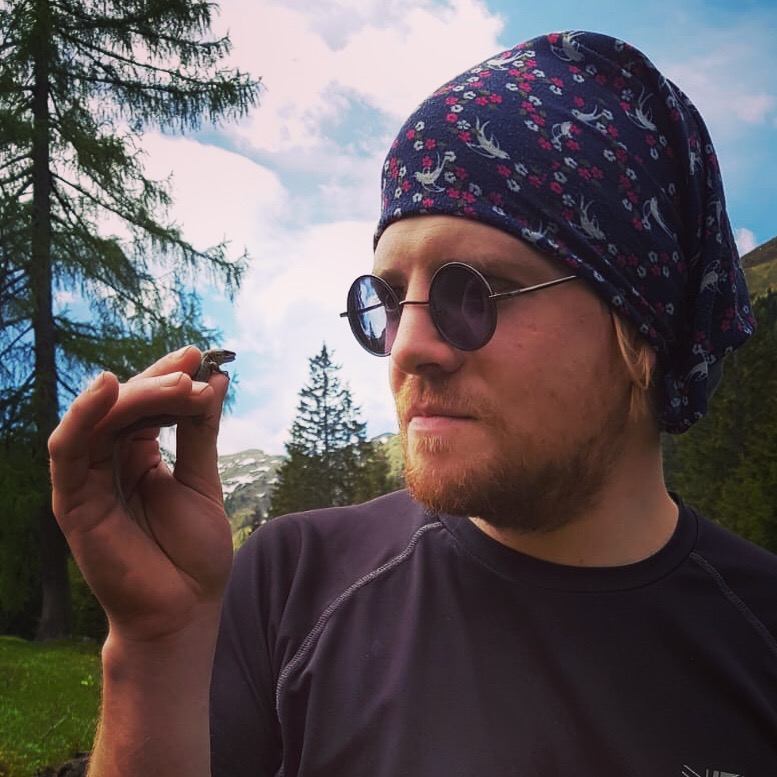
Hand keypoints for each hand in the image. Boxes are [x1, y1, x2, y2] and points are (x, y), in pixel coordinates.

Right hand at [49, 346, 233, 643]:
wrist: (184, 611)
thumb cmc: (192, 555)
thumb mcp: (203, 482)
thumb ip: (201, 433)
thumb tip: (215, 381)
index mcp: (137, 459)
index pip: (146, 406)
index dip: (170, 379)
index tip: (203, 359)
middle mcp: (107, 465)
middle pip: (123, 406)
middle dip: (159, 381)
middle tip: (194, 366)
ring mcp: (88, 481)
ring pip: (99, 419)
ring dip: (136, 394)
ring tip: (178, 382)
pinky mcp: (71, 501)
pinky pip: (68, 450)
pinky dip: (83, 415)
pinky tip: (110, 387)